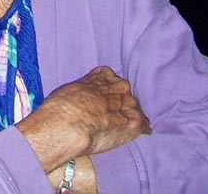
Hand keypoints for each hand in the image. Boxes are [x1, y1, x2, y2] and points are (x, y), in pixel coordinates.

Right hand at [18, 65, 150, 171]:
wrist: (69, 124)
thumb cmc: (63, 106)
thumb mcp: (72, 88)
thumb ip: (86, 90)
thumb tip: (85, 99)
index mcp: (104, 74)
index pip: (112, 78)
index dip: (108, 90)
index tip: (104, 98)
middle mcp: (119, 85)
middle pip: (125, 93)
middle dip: (120, 103)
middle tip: (111, 115)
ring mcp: (128, 103)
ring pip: (135, 109)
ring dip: (130, 117)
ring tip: (123, 126)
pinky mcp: (134, 122)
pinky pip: (143, 125)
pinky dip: (141, 130)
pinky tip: (139, 133)